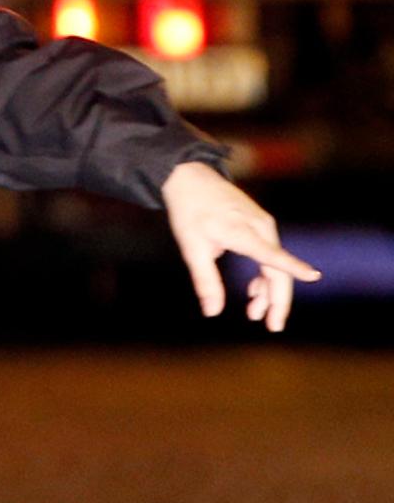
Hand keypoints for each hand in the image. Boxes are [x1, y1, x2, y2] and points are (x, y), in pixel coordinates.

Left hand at [161, 160, 320, 331]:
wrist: (188, 176)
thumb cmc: (188, 211)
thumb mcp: (192, 248)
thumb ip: (206, 281)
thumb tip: (212, 312)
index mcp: (241, 232)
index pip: (271, 254)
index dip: (293, 267)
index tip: (314, 276)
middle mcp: (259, 227)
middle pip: (277, 268)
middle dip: (277, 300)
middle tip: (272, 326)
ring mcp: (262, 223)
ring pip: (275, 264)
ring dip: (268, 289)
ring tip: (255, 313)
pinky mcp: (260, 223)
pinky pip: (270, 253)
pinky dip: (265, 274)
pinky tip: (254, 290)